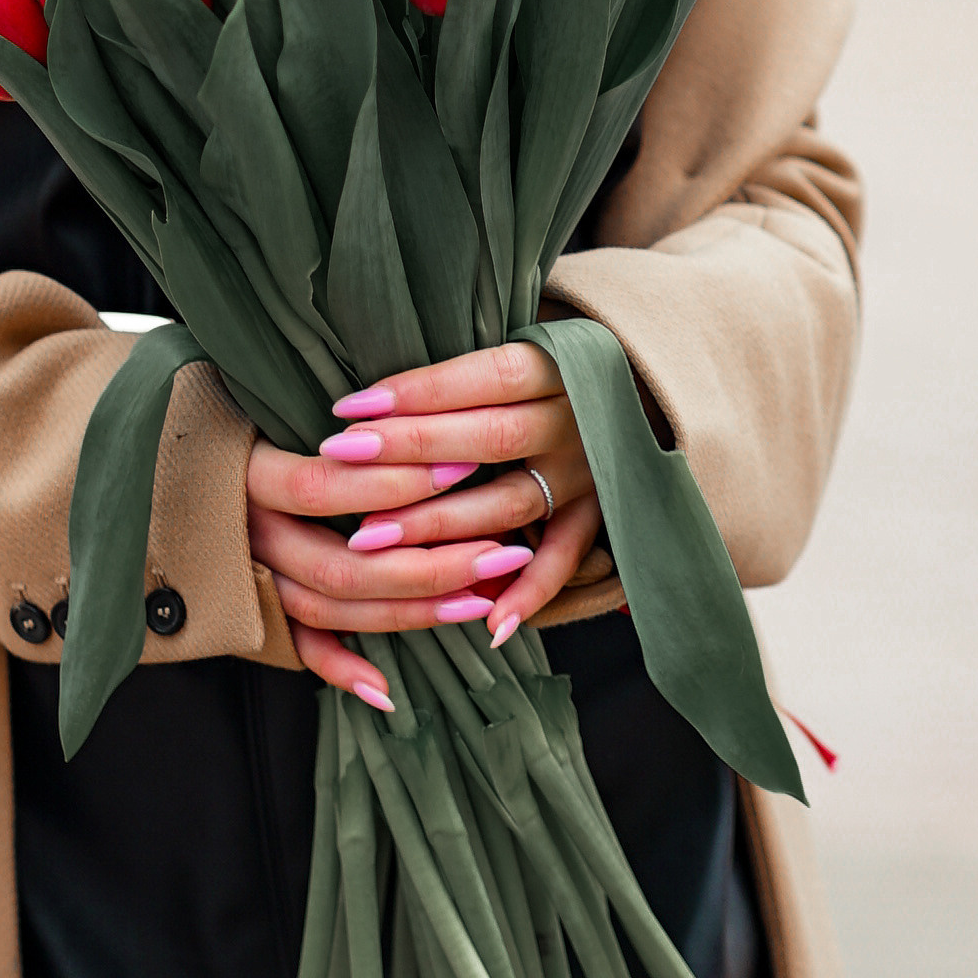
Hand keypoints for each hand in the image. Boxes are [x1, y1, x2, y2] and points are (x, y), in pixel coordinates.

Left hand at [245, 339, 608, 711]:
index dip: (416, 391)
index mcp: (558, 368)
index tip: (349, 408)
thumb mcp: (523, 351)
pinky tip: (488, 625)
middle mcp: (575, 422)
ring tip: (369, 537)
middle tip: (341, 458)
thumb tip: (370, 402)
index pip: (483, 377)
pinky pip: (563, 561)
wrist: (635, 392)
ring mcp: (589, 475)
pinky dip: (529, 595)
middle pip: (490, 437)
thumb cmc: (546, 374)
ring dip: (439, 525)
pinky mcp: (599, 517)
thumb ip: (464, 378)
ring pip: (510, 503)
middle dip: (410, 450)